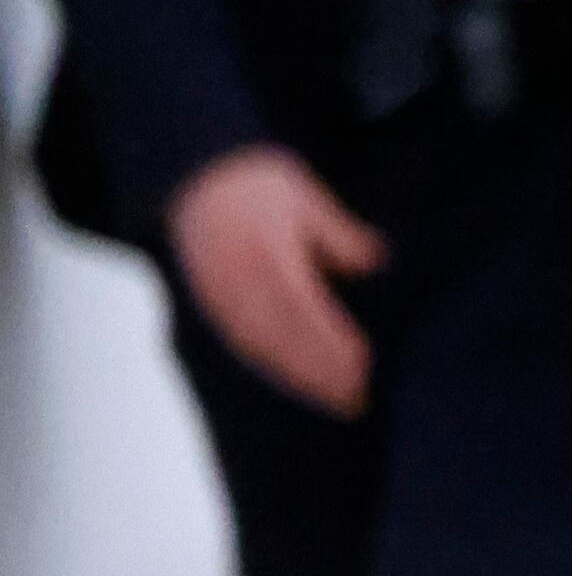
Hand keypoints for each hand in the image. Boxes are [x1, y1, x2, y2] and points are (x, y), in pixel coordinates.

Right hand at [168, 147, 380, 417]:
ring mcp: (219, 291)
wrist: (196, 176)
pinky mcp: (210, 301)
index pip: (301, 302)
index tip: (363, 363)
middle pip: (281, 332)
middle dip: (319, 369)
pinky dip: (271, 365)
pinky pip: (240, 339)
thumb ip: (338, 233)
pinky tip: (298, 383)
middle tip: (357, 397)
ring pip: (259, 343)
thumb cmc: (260, 187)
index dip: (329, 337)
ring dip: (297, 375)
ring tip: (337, 400)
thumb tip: (372, 262)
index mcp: (264, 247)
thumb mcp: (304, 197)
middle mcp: (237, 274)